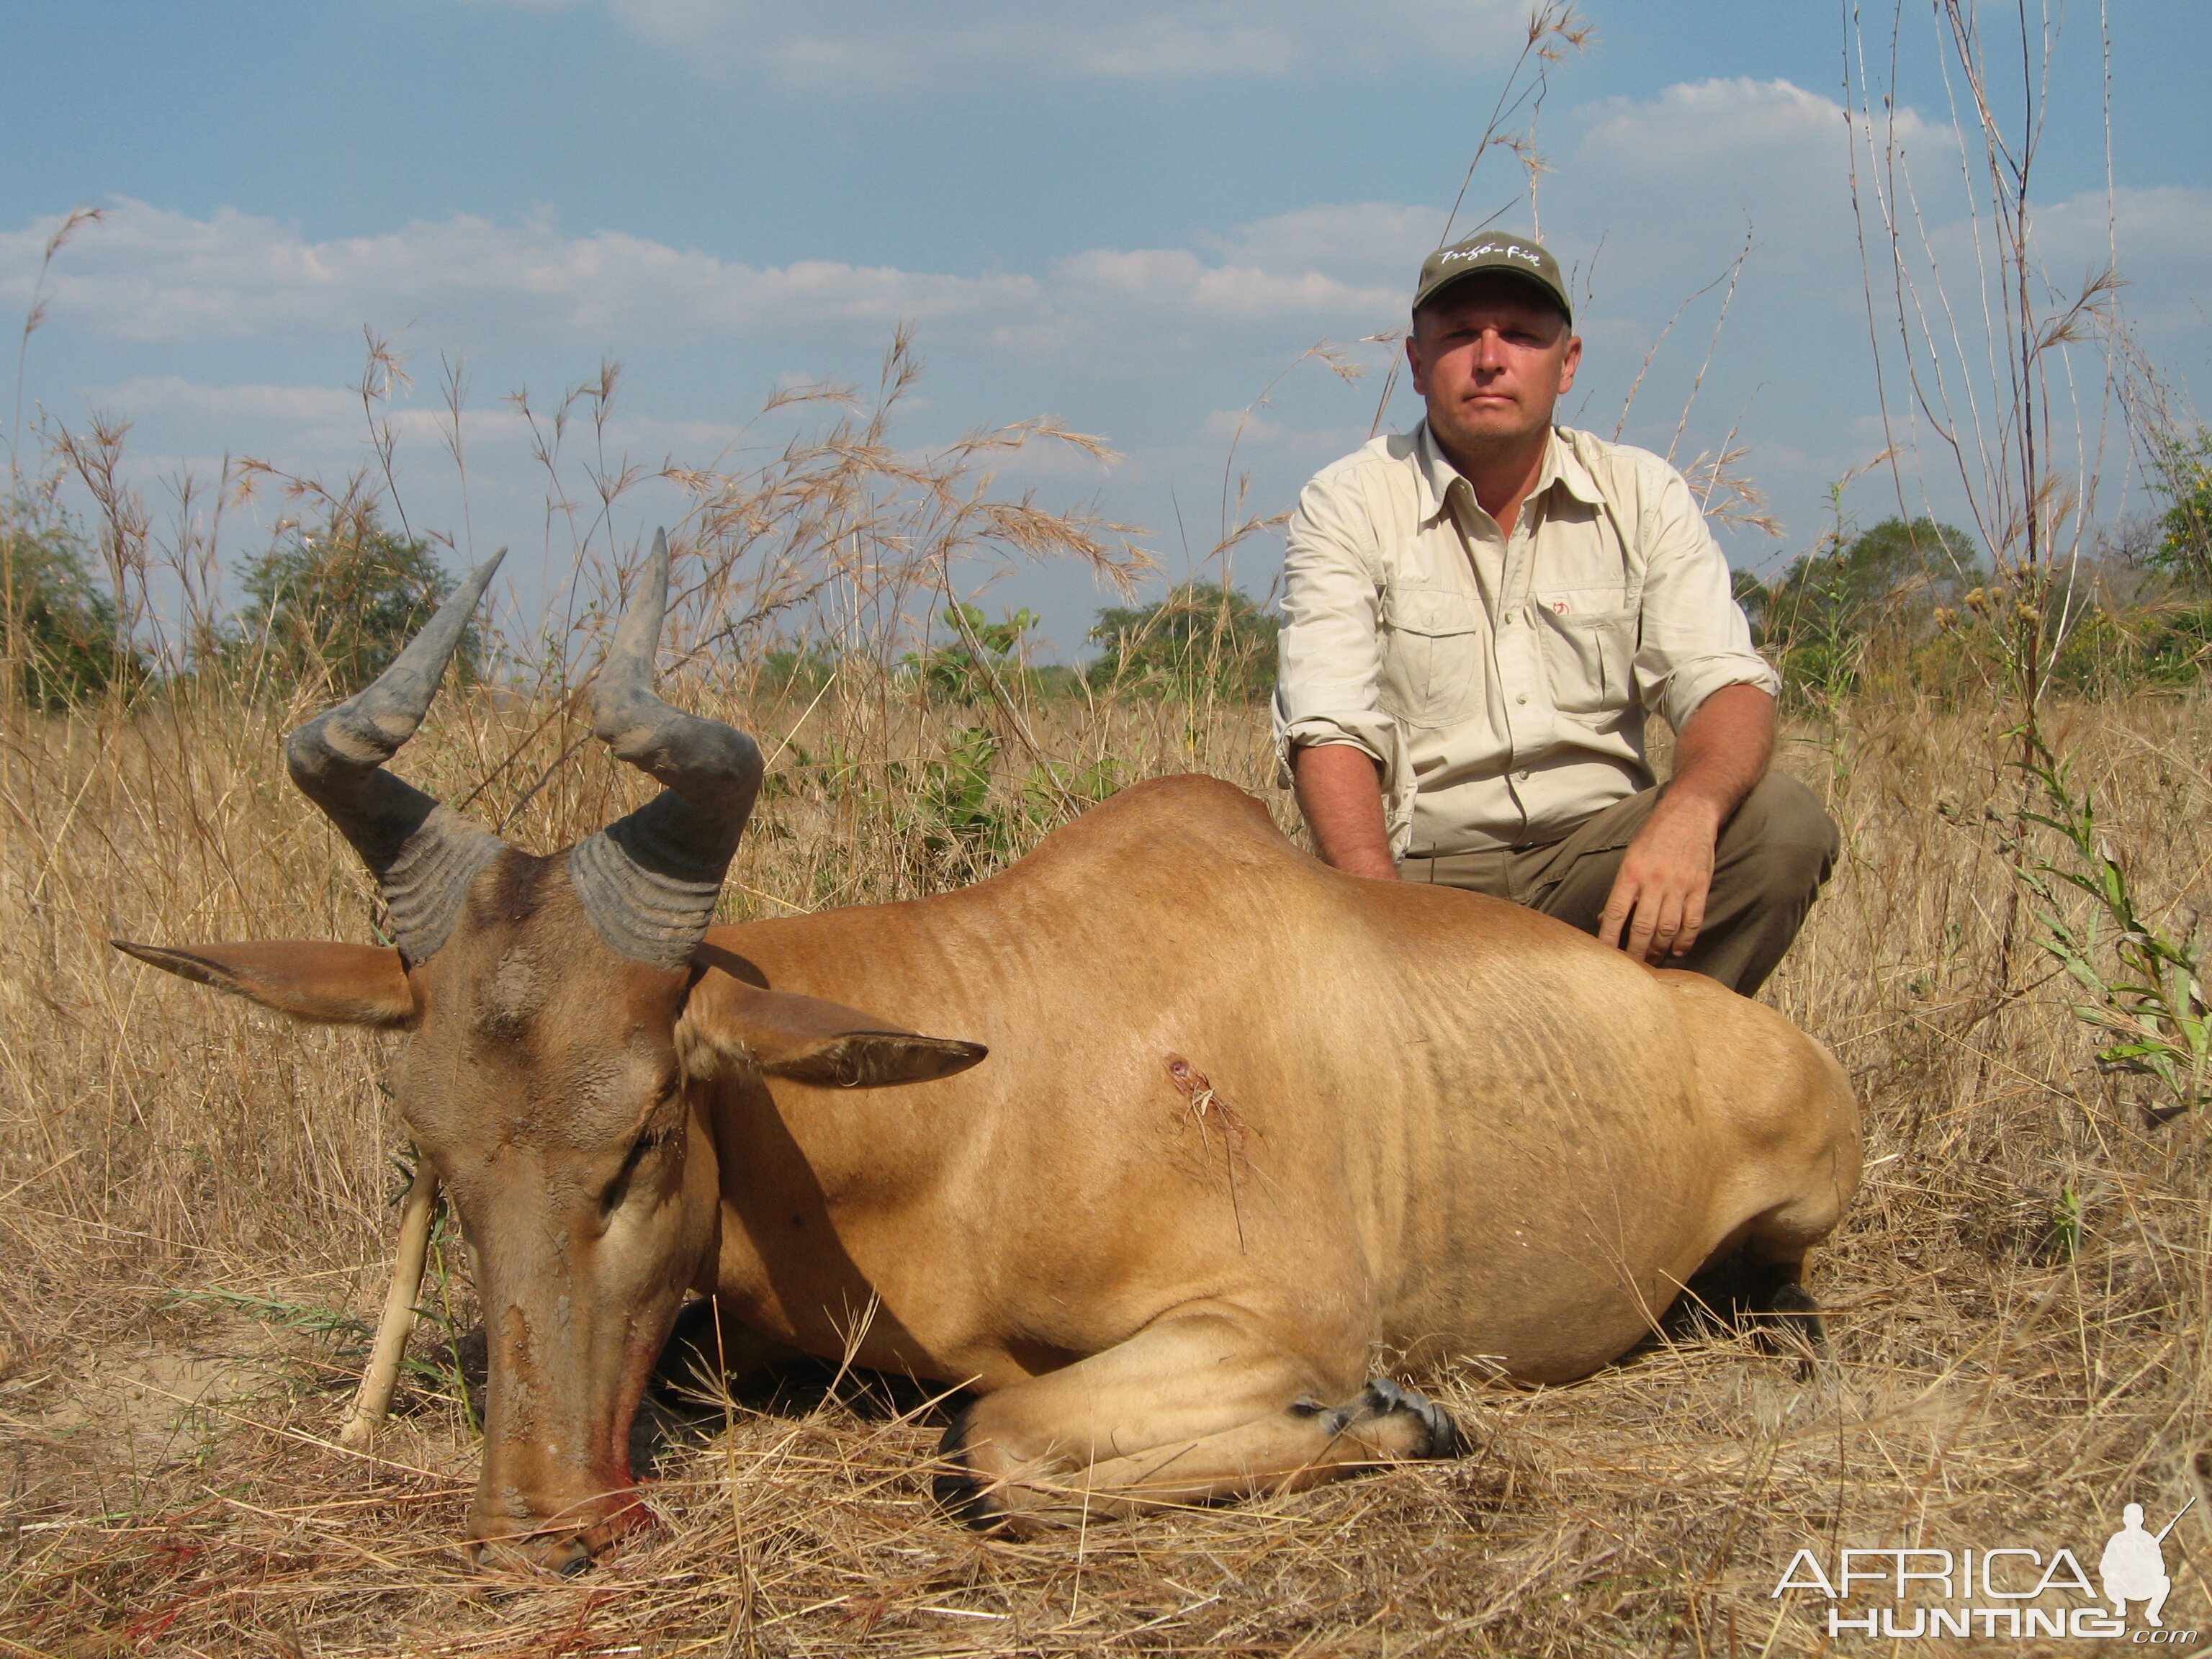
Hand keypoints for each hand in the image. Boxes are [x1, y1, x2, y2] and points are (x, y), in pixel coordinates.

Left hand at [1599, 794, 1720, 965]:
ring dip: (1659, 949)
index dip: (1609, 938)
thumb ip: (1622, 888)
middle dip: (1636, 951)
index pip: (1616, 912)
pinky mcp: (1700, 886)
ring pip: (1667, 928)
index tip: (1605, 956)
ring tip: (1652, 961)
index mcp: (1631, 872)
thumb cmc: (1654, 837)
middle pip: (1643, 926)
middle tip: (1632, 967)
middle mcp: (1655, 880)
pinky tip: (1677, 950)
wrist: (1689, 813)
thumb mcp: (1630, 857)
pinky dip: (1686, 939)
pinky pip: (1693, 920)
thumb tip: (1606, 919)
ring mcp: (1679, 884)